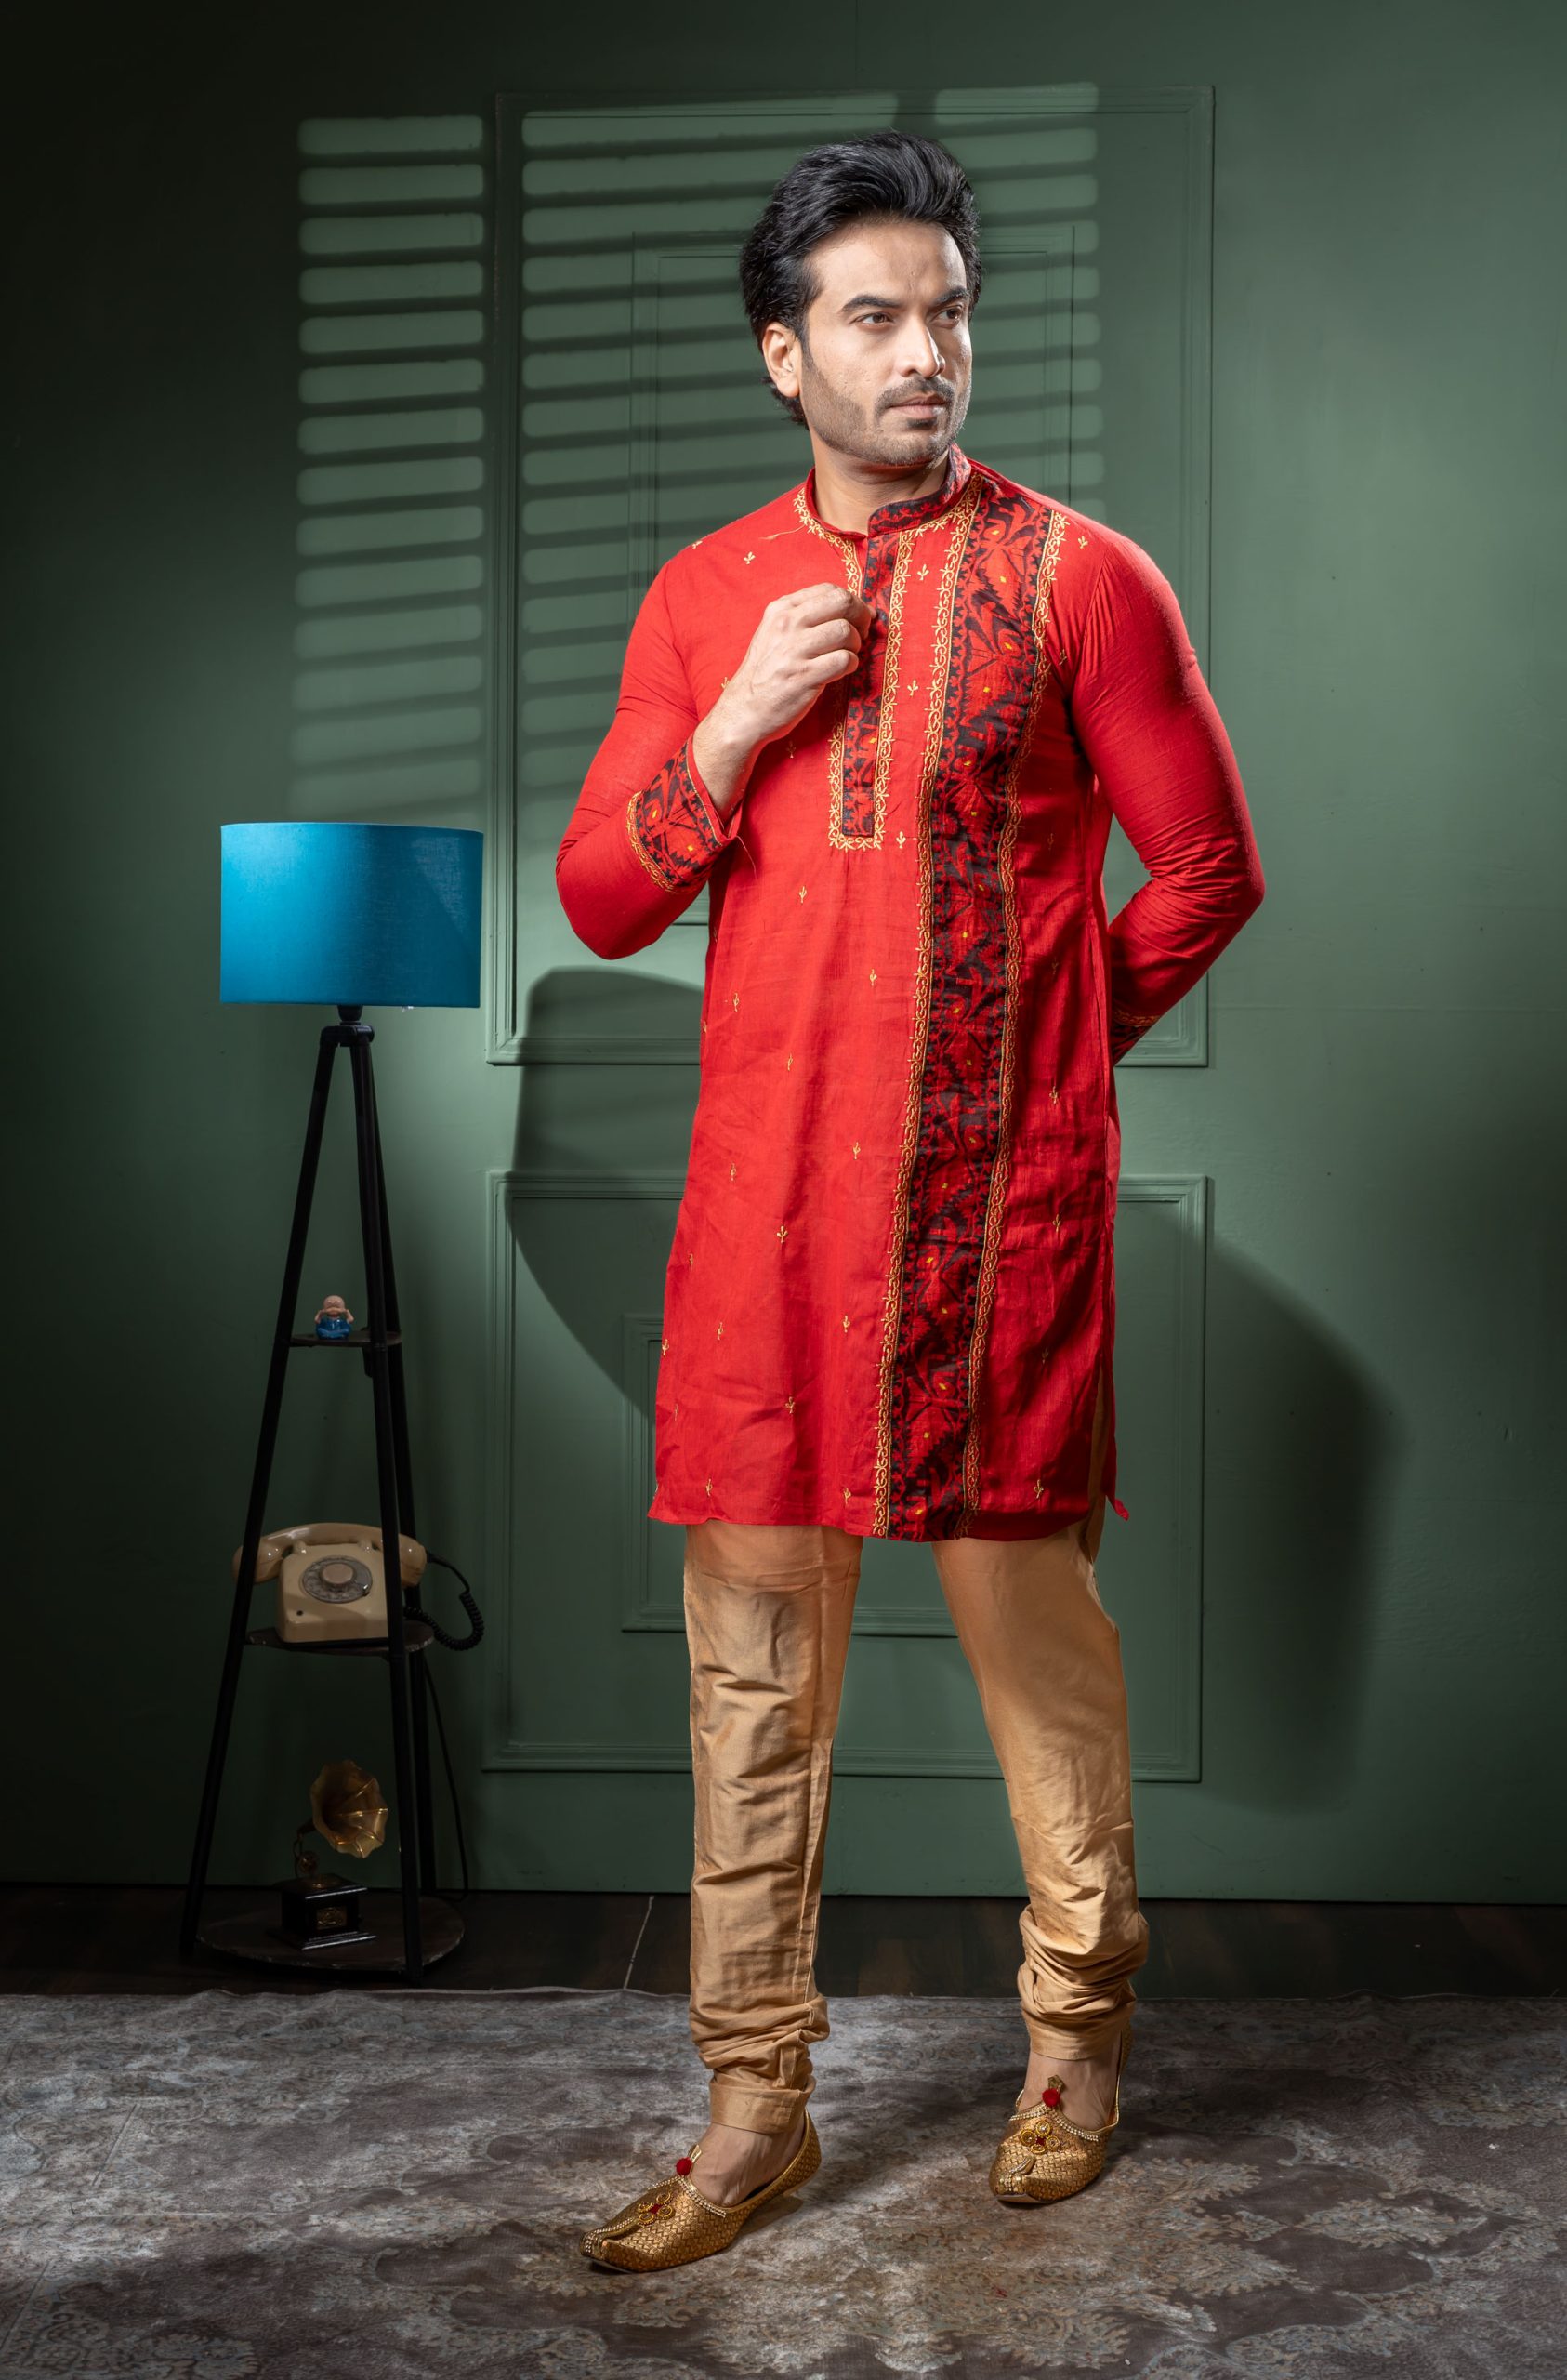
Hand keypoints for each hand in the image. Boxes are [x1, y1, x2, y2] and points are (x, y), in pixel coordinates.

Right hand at [716, 582, 873, 748]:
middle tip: (861, 635)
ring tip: (846, 656)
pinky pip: (844, 659)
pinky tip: (841, 671)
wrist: (744, 709)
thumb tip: (849, 608)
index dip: (852, 602)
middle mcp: (788, 624)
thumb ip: (803, 617)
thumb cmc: (765, 673)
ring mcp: (796, 650)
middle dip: (861, 618)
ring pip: (845, 630)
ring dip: (855, 645)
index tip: (857, 618)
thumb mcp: (774, 633)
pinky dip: (851, 665)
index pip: (829, 589)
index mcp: (782, 609)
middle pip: (842, 603)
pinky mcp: (805, 676)